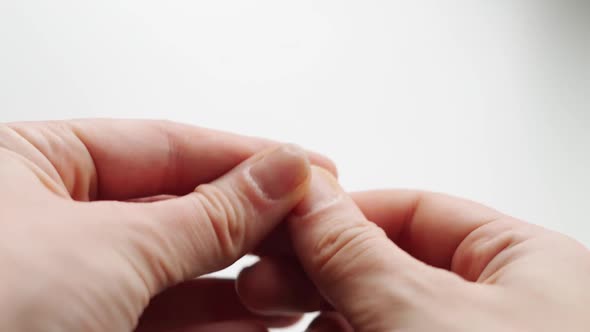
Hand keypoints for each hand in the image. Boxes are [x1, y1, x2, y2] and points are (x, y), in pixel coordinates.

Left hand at [0, 120, 335, 331]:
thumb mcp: (110, 250)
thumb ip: (207, 212)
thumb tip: (280, 170)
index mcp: (26, 167)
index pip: (160, 145)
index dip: (240, 155)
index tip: (302, 164)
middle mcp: (44, 222)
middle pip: (174, 208)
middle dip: (247, 218)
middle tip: (310, 217)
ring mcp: (66, 285)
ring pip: (174, 270)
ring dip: (240, 275)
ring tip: (296, 272)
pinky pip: (163, 318)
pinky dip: (216, 321)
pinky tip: (258, 319)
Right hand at [238, 168, 589, 330]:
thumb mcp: (420, 312)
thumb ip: (357, 250)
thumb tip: (310, 196)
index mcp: (525, 263)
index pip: (416, 212)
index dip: (344, 211)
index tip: (287, 219)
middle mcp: (505, 305)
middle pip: (392, 263)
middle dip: (319, 268)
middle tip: (263, 279)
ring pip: (382, 310)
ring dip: (323, 311)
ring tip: (271, 313)